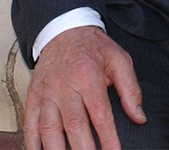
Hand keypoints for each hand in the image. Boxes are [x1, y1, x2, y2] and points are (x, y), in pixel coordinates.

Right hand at [23, 25, 145, 149]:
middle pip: (74, 125)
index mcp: (89, 77)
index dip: (108, 139)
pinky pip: (29, 122)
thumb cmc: (94, 48)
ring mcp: (46, 92)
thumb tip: (139, 117)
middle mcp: (65, 86)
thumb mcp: (119, 60)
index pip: (100, 115)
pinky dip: (32, 142)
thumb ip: (130, 89)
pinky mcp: (33, 95)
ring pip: (48, 128)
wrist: (64, 30)